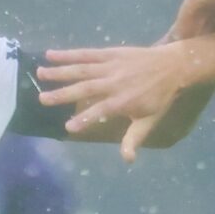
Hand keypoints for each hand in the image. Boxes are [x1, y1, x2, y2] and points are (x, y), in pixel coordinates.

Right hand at [37, 41, 196, 159]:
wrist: (174, 66)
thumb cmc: (160, 97)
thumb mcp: (149, 120)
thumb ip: (134, 138)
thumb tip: (127, 160)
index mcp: (123, 101)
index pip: (100, 112)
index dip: (85, 119)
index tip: (68, 127)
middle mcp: (114, 83)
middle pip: (85, 88)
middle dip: (63, 94)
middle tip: (41, 99)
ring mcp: (111, 66)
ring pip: (82, 69)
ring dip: (60, 71)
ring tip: (40, 74)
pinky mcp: (110, 53)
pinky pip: (87, 53)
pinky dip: (69, 54)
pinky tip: (51, 54)